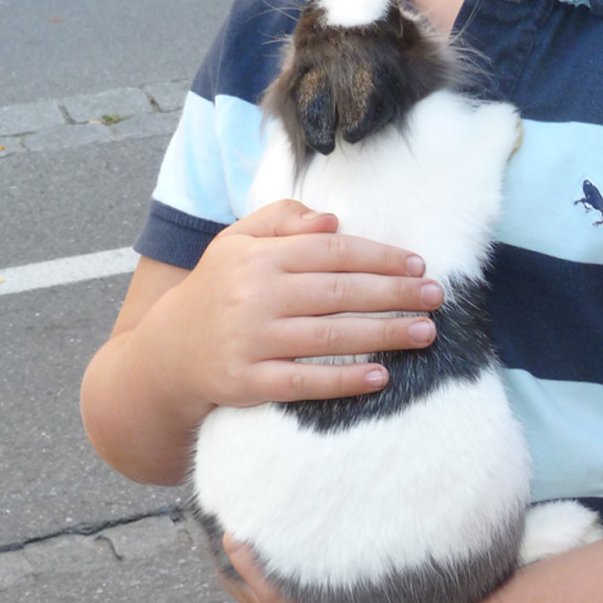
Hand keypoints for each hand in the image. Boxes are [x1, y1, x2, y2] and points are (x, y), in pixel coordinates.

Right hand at [156, 200, 442, 418]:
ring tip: (424, 332)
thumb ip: (283, 220)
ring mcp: (251, 341)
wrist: (165, 353)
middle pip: (340, 292)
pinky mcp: (247, 383)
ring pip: (330, 336)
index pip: (333, 251)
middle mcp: (256, 295)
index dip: (380, 257)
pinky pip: (304, 382)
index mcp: (260, 256)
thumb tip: (333, 219)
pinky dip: (344, 380)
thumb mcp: (237, 241)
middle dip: (395, 294)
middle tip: (436, 297)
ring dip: (383, 334)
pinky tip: (381, 376)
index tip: (419, 265)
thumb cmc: (217, 288)